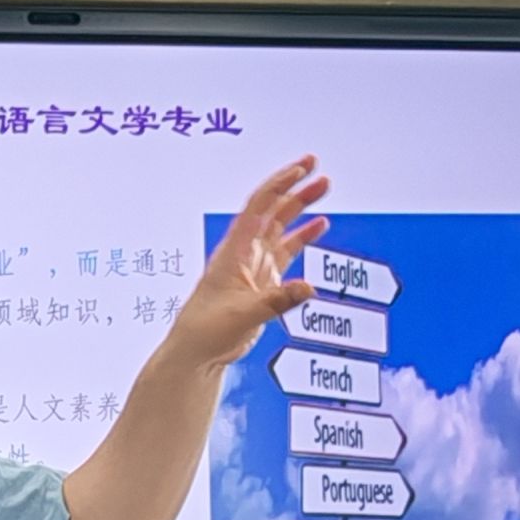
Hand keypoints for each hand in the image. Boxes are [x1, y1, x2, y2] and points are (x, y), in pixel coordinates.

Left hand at [170, 156, 330, 368]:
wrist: (197, 352)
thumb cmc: (205, 331)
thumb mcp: (241, 315)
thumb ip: (275, 301)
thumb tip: (307, 289)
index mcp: (234, 253)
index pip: (258, 208)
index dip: (279, 184)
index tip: (299, 168)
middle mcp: (244, 253)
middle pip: (272, 211)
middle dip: (293, 187)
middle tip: (315, 167)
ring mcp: (254, 266)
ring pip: (280, 227)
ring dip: (301, 206)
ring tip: (322, 187)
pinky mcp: (263, 282)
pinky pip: (286, 251)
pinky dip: (302, 236)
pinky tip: (319, 225)